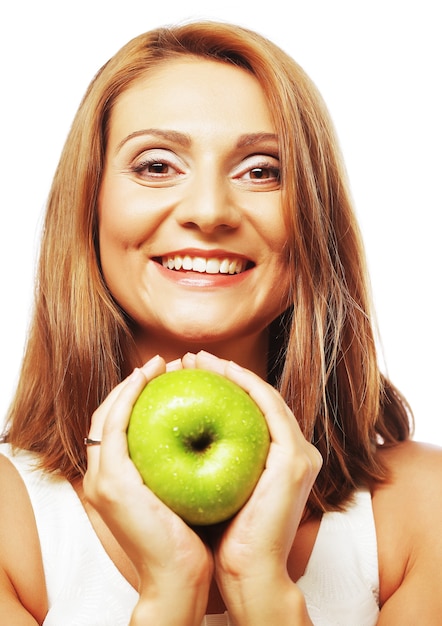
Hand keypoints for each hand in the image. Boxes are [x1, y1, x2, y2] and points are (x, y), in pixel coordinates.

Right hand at [83, 356, 212, 625]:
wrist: (180, 578)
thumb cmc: (189, 538)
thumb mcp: (181, 492)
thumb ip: (179, 464)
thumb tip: (206, 435)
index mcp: (114, 478)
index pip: (120, 425)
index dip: (139, 395)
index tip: (168, 377)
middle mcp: (100, 474)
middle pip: (109, 412)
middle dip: (136, 382)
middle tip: (166, 363)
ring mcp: (102, 477)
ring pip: (108, 411)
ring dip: (133, 382)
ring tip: (161, 365)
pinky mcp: (111, 480)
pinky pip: (115, 423)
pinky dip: (130, 396)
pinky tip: (153, 380)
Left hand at [182, 351, 320, 623]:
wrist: (248, 575)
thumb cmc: (223, 538)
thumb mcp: (215, 490)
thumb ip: (209, 462)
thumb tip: (172, 438)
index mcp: (280, 459)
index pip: (249, 412)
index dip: (221, 386)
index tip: (188, 373)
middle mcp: (295, 452)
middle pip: (257, 398)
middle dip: (223, 373)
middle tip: (190, 359)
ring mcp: (300, 455)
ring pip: (264, 396)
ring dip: (231, 372)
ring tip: (198, 360)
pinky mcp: (294, 461)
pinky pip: (269, 409)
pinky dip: (245, 386)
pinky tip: (219, 373)